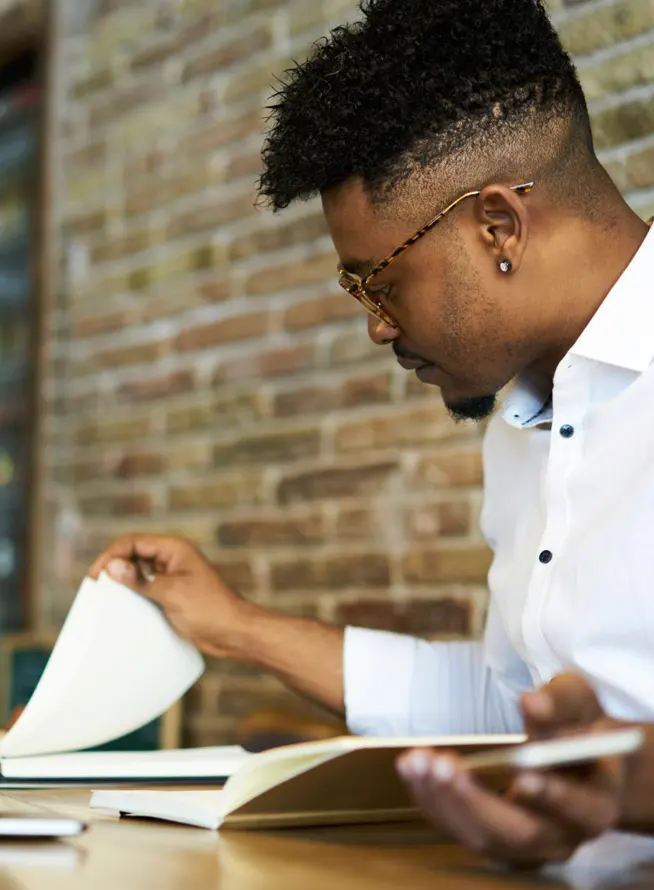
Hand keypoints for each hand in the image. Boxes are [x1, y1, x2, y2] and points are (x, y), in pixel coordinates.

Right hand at [89, 534, 258, 658]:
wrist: (234, 632)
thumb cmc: (209, 609)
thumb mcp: (171, 593)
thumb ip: (141, 580)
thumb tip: (112, 566)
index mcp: (174, 549)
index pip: (133, 542)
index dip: (111, 555)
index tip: (96, 576)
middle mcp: (172, 558)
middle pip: (134, 554)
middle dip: (114, 567)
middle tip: (96, 588)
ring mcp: (173, 576)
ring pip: (139, 571)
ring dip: (123, 581)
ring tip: (105, 598)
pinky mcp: (173, 593)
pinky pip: (147, 588)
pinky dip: (134, 594)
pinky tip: (123, 608)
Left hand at [397, 673, 624, 866]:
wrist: (576, 755)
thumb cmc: (577, 724)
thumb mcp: (577, 701)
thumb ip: (559, 703)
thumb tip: (532, 704)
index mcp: (596, 802)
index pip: (580, 810)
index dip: (552, 795)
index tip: (523, 772)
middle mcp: (563, 835)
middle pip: (521, 834)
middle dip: (477, 801)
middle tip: (444, 765)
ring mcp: (527, 844)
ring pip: (483, 837)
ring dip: (444, 800)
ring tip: (416, 762)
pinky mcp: (494, 837)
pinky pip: (460, 827)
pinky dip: (433, 799)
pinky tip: (412, 767)